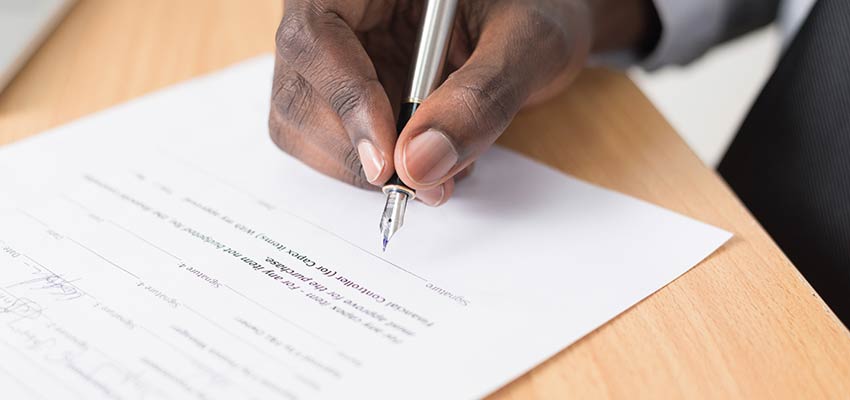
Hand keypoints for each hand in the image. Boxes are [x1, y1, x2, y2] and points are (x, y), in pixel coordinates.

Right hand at [269, 0, 655, 205]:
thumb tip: (420, 165)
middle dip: (353, 150)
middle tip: (421, 184)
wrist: (542, 21)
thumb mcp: (530, 41)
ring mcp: (336, 56)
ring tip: (436, 170)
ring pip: (302, 124)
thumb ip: (481, 96)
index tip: (387, 163)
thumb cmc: (541, 8)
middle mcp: (338, 12)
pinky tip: (423, 158)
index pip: (316, 36)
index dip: (345, 102)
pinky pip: (331, 141)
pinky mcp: (344, 92)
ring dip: (360, 167)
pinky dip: (372, 169)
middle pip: (297, 89)